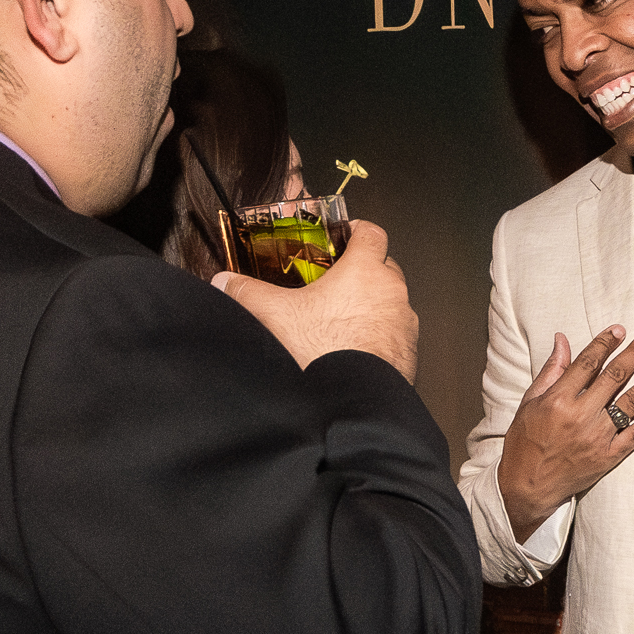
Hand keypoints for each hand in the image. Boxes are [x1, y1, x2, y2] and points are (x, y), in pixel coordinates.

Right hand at [213, 219, 417, 379]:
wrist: (351, 402)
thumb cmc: (324, 353)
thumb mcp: (274, 315)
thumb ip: (247, 291)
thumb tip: (225, 282)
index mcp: (364, 271)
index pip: (371, 232)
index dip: (356, 231)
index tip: (344, 235)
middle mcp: (391, 292)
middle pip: (384, 266)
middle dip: (363, 271)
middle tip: (336, 282)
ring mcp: (404, 323)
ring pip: (391, 302)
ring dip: (372, 306)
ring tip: (342, 321)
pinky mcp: (408, 352)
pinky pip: (396, 334)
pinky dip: (379, 336)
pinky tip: (354, 350)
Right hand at [496, 326, 633, 541]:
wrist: (526, 487)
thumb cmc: (524, 443)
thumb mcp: (529, 403)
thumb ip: (550, 371)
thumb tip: (562, 339)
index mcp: (558, 400)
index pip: (587, 363)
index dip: (605, 343)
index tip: (620, 329)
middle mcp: (581, 416)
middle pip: (615, 377)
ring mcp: (597, 438)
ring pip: (631, 403)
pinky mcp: (608, 457)